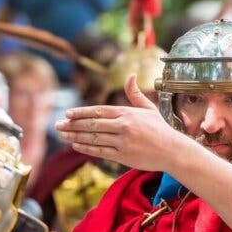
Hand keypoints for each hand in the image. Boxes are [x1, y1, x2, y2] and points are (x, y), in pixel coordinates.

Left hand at [55, 75, 185, 171]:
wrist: (173, 151)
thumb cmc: (160, 129)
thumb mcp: (149, 108)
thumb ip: (135, 94)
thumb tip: (131, 75)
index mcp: (127, 113)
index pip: (98, 111)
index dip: (81, 112)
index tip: (67, 113)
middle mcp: (123, 126)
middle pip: (92, 124)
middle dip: (72, 124)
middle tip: (57, 125)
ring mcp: (122, 141)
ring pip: (93, 138)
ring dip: (75, 136)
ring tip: (62, 134)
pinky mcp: (123, 156)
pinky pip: (100, 151)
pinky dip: (86, 148)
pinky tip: (75, 145)